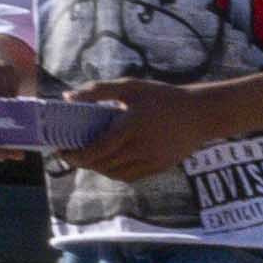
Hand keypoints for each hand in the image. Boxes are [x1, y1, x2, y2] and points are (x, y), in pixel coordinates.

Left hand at [70, 85, 217, 185]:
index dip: (76, 155)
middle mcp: (140, 148)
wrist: (201, 113)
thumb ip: (98, 90)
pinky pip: (131, 176)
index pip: (97, 149)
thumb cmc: (164, 96)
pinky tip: (110, 162)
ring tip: (90, 158)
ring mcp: (151, 160)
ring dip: (98, 168)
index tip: (62, 151)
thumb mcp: (131, 86)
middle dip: (83, 162)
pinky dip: (116, 172)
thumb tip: (68, 97)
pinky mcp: (159, 167)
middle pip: (103, 164)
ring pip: (116, 174)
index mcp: (131, 127)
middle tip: (71, 153)